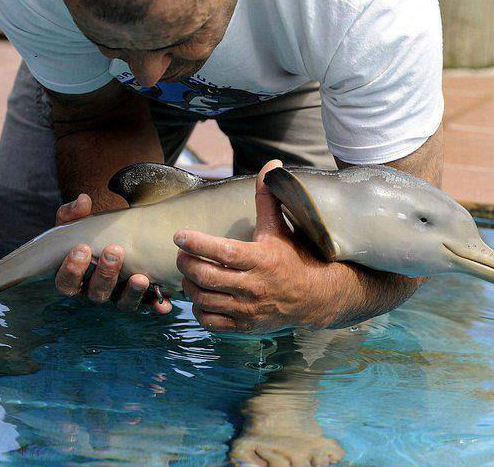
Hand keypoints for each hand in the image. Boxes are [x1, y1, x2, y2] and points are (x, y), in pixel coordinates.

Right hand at [54, 194, 171, 312]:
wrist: (116, 238)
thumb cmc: (92, 233)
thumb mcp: (78, 223)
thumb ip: (75, 213)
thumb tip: (83, 201)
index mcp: (76, 276)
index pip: (66, 282)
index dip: (72, 269)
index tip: (82, 248)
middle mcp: (95, 290)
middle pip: (96, 292)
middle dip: (105, 273)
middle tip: (115, 251)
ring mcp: (117, 296)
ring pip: (121, 303)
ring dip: (131, 292)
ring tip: (140, 278)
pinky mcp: (139, 298)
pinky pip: (147, 306)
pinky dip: (155, 305)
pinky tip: (163, 303)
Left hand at [175, 160, 347, 332]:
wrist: (314, 296)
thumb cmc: (293, 257)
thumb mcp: (279, 227)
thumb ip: (268, 197)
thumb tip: (272, 165)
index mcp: (260, 259)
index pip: (222, 251)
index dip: (196, 243)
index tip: (179, 236)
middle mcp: (253, 286)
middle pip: (206, 276)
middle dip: (186, 264)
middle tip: (181, 254)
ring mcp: (247, 309)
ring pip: (204, 299)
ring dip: (189, 285)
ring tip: (189, 273)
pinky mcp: (244, 326)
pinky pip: (210, 322)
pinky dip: (198, 309)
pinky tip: (201, 296)